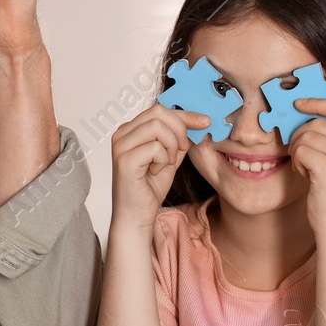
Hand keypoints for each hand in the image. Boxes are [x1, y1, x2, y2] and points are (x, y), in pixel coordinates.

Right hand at [110, 105, 209, 231]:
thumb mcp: (170, 157)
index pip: (159, 110)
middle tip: (182, 149)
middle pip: (158, 112)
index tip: (205, 121)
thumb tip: (198, 121)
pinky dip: (162, 160)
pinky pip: (155, 147)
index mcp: (130, 130)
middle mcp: (122, 134)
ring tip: (165, 163)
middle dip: (179, 129)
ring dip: (170, 146)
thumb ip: (178, 139)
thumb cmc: (149, 189)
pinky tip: (155, 172)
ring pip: (158, 128)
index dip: (185, 114)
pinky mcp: (124, 160)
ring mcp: (121, 146)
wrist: (137, 216)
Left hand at [288, 98, 325, 239]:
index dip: (318, 102)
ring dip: (298, 152)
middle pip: (317, 122)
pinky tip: (305, 176)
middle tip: (303, 158)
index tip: (299, 104)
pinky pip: (300, 150)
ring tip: (307, 170)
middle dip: (301, 137)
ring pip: (305, 136)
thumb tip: (306, 111)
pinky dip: (296, 162)